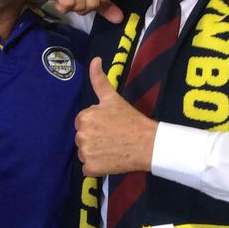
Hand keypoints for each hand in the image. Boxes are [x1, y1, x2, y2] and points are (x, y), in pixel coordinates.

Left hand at [75, 58, 157, 175]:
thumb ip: (99, 79)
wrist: (148, 144)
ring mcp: (86, 153)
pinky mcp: (91, 169)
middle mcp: (81, 135)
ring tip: (112, 148)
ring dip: (95, 153)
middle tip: (112, 136)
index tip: (110, 125)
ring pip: (84, 153)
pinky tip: (110, 160)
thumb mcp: (113, 97)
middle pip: (82, 138)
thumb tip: (95, 59)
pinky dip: (96, 167)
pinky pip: (87, 169)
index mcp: (84, 117)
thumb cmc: (130, 119)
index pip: (83, 122)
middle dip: (94, 138)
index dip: (97, 124)